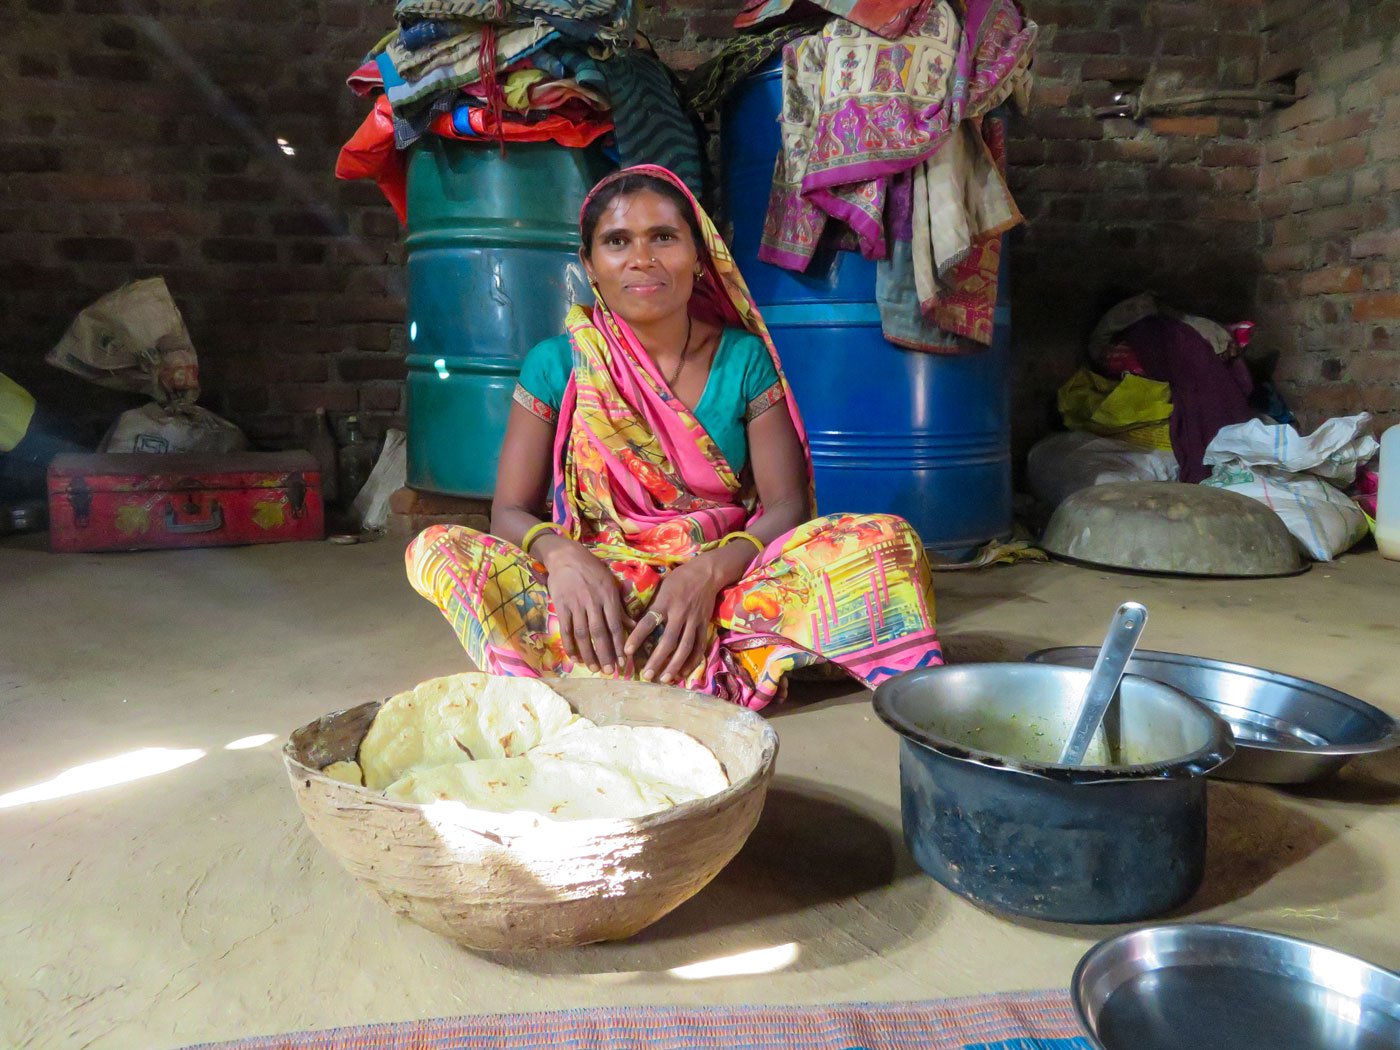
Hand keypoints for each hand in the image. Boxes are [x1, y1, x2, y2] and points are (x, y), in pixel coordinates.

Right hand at [537, 536, 631, 674]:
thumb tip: (634, 625)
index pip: (615, 626)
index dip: (619, 645)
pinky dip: (570, 645)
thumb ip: (620, 606)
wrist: (565, 555)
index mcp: (608, 597)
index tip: (623, 662)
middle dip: (605, 654)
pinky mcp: (561, 606)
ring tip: (593, 668)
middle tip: (609, 671)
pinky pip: (566, 629)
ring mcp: (575, 605)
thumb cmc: (592, 569)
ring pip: (583, 634)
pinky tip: (575, 657)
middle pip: (599, 633)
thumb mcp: (610, 583)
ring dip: (588, 653)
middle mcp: (593, 602)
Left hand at [624, 552, 736, 684]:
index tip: (626, 651)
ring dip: (675, 664)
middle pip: (668, 640)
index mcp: (665, 602)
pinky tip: (683, 672)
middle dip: (657, 659)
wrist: (707, 573)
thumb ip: (651, 605)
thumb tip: (633, 622)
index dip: (637, 637)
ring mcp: (694, 620)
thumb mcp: (661, 587)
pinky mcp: (705, 625)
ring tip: (665, 679)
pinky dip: (692, 661)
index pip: (649, 621)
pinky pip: (699, 646)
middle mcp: (680, 613)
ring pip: (685, 646)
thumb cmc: (679, 579)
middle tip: (646, 675)